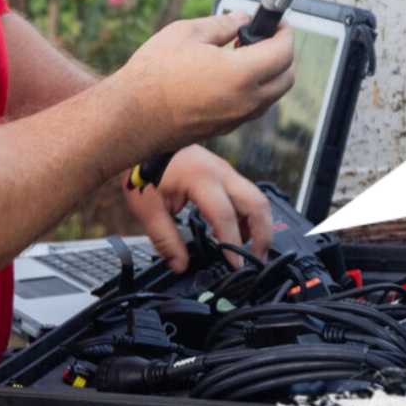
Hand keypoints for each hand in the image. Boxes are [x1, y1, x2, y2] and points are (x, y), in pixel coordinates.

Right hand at [115, 12, 294, 153]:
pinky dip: (252, 91)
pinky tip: (227, 76)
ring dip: (268, 75)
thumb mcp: (186, 34)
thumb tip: (240, 19)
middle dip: (281, 54)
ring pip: (271, 97)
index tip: (276, 22)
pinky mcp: (222, 129)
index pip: (283, 52)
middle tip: (262, 37)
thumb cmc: (152, 75)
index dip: (284, 32)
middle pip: (286, 78)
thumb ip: (221, 24)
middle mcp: (244, 101)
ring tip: (241, 55)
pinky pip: (251, 109)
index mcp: (241, 74)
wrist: (131, 116)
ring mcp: (235, 118)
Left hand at [122, 145, 272, 274]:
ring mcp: (225, 170)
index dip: (233, 244)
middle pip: (257, 203)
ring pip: (256, 198)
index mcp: (200, 179)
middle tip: (256, 259)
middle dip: (262, 234)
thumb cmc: (143, 167)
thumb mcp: (148, 207)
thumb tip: (179, 265)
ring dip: (257, 225)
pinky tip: (231, 231)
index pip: (225, 216)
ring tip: (245, 250)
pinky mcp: (224, 172)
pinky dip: (247, 215)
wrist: (144, 139)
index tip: (235, 266)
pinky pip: (246, 194)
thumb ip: (165, 239)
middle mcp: (219, 172)